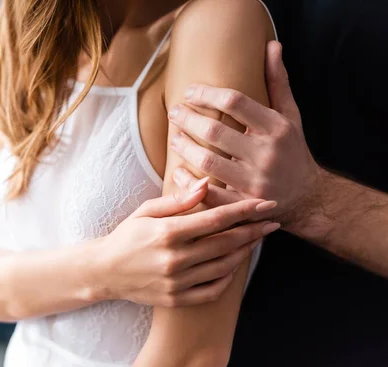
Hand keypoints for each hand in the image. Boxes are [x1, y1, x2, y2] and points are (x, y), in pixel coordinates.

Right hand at [97, 178, 279, 306]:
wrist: (105, 271)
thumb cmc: (127, 235)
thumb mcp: (146, 211)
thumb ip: (178, 200)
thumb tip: (206, 184)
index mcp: (167, 233)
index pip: (216, 219)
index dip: (244, 210)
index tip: (265, 203)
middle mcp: (175, 259)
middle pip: (226, 243)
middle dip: (253, 230)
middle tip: (272, 222)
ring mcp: (176, 282)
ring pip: (223, 266)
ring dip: (245, 252)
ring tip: (256, 239)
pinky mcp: (176, 299)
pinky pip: (212, 290)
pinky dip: (227, 277)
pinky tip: (234, 264)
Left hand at [167, 41, 321, 227]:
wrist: (308, 196)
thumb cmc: (293, 151)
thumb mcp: (291, 116)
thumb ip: (278, 82)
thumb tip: (272, 46)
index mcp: (276, 128)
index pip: (235, 102)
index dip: (207, 94)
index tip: (189, 91)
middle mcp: (266, 154)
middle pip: (216, 131)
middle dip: (188, 119)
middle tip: (173, 112)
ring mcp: (255, 181)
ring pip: (208, 162)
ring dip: (185, 148)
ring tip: (174, 137)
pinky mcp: (244, 204)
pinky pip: (210, 194)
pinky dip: (189, 183)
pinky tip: (178, 172)